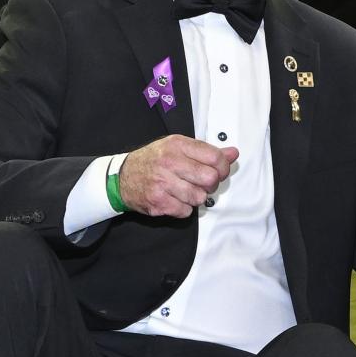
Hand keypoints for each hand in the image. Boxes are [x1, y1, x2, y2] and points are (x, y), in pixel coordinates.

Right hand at [119, 136, 236, 217]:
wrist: (122, 177)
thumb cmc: (153, 162)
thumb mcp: (178, 148)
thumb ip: (207, 152)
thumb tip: (233, 153)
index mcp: (177, 145)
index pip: (214, 157)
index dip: (223, 167)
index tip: (219, 171)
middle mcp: (169, 162)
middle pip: (210, 179)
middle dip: (210, 184)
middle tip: (202, 183)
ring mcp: (162, 183)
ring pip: (200, 198)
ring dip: (196, 198)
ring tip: (184, 191)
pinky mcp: (159, 202)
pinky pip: (186, 211)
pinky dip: (183, 208)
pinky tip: (174, 199)